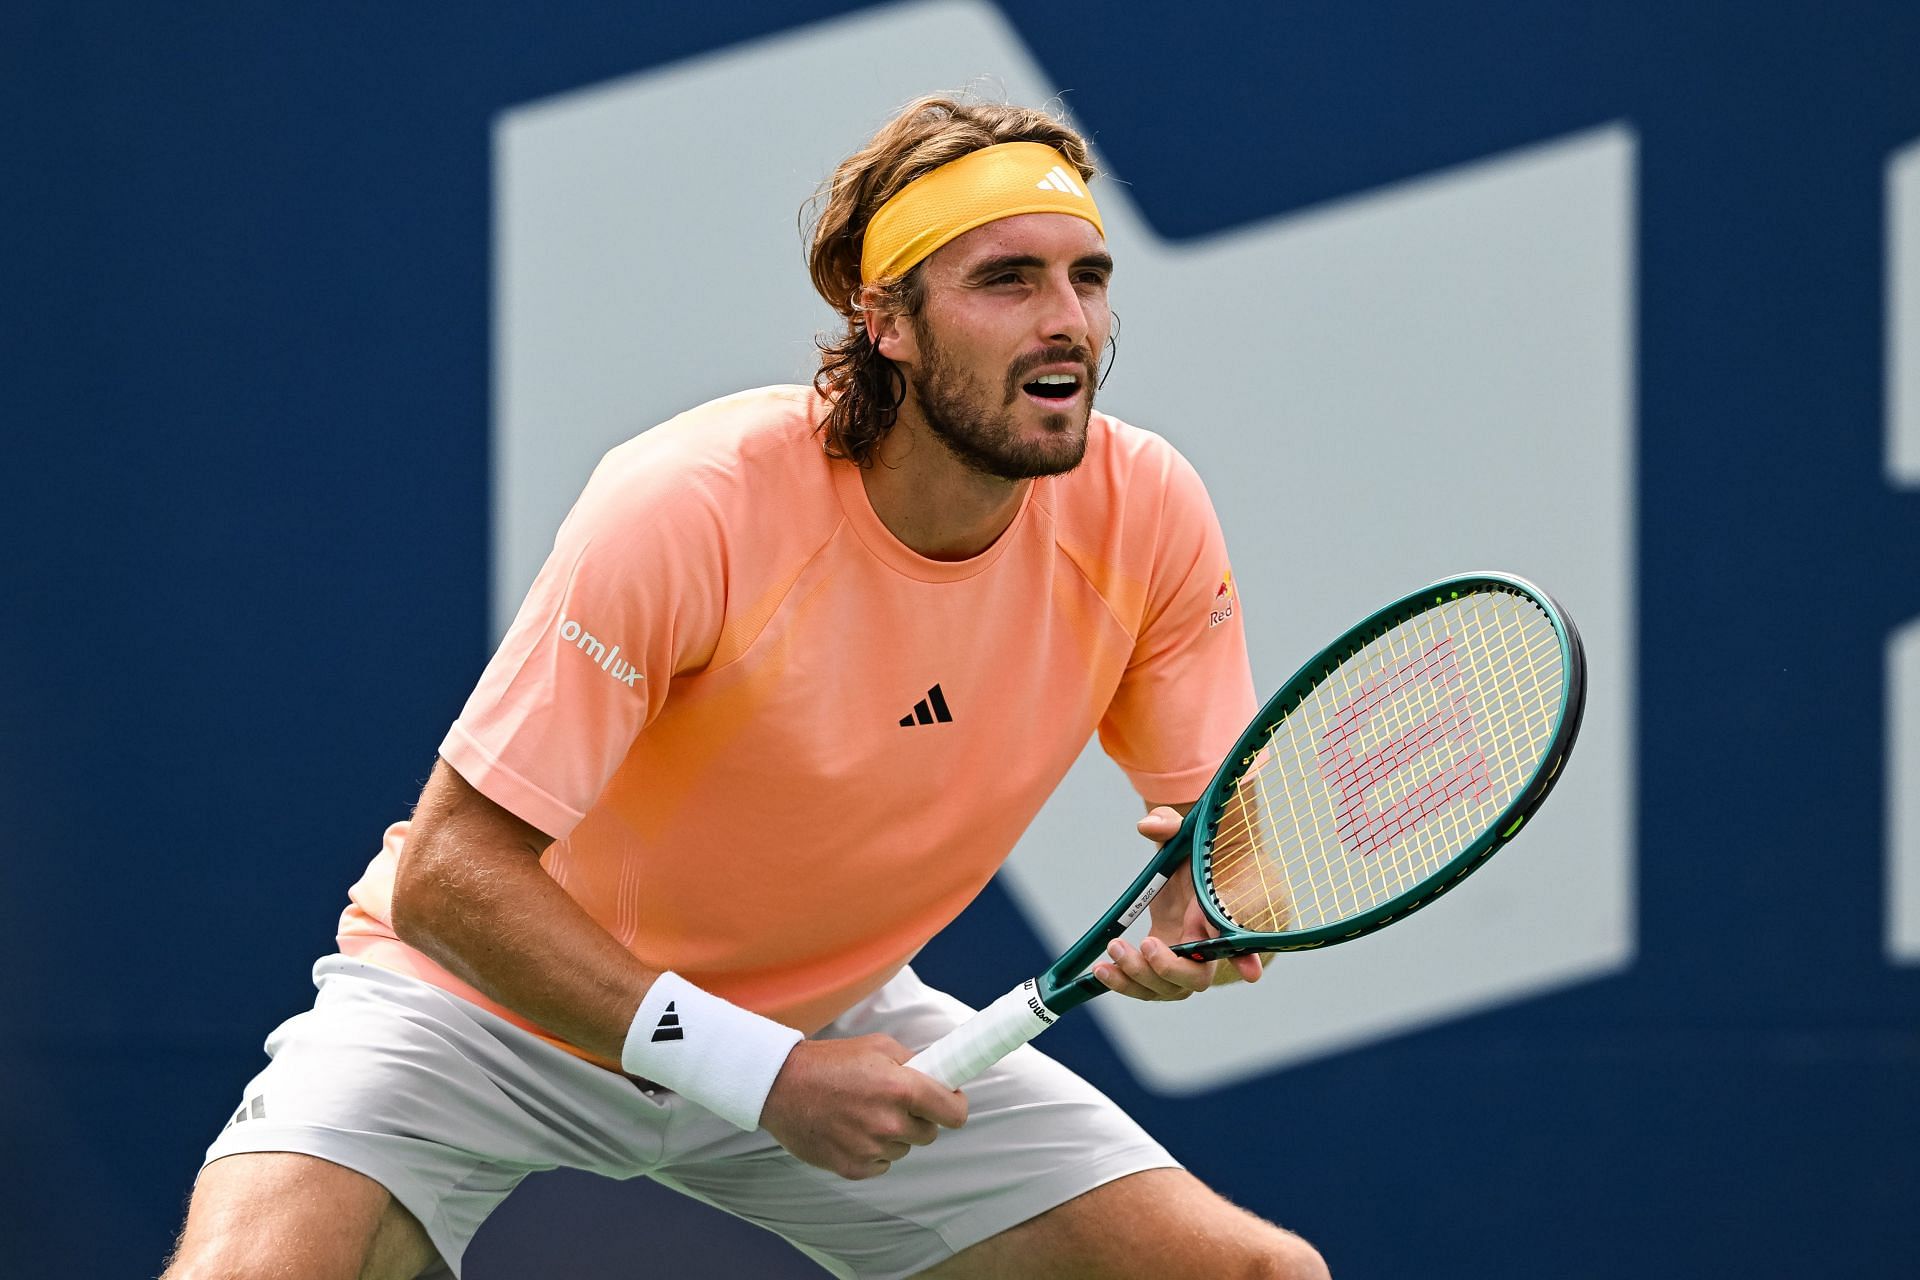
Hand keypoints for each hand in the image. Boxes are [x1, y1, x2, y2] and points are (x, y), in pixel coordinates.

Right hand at [758, 1035, 967, 1179]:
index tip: (949, 1102)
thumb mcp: (878, 1046)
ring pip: (903, 1148)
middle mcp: (890, 1122)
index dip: (954, 1106)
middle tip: (893, 1102)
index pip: (954, 1113)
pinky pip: (880, 1164)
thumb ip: (913, 1064)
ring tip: (863, 1113)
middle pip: (929, 1134)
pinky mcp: (853, 1168)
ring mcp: (871, 1148)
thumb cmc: (830, 1062)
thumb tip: (939, 1078)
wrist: (782, 1085)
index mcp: (902, 1088)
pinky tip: (851, 1130)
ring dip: (892, 1135)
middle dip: (918, 1119)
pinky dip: (872, 1151)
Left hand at [1090, 806, 1265, 999]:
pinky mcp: (1159, 967)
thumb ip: (1169, 824)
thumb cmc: (1194, 855)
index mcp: (1217, 916)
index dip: (1245, 959)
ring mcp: (1182, 962)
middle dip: (1169, 968)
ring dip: (1139, 978)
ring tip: (1113, 950)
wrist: (1192, 874)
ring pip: (1167, 989)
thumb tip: (1148, 826)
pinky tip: (1102, 970)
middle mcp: (1205, 947)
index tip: (1251, 972)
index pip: (1236, 940)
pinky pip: (1146, 987)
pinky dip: (1124, 984)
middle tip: (1146, 943)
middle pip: (1196, 978)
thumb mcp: (1182, 833)